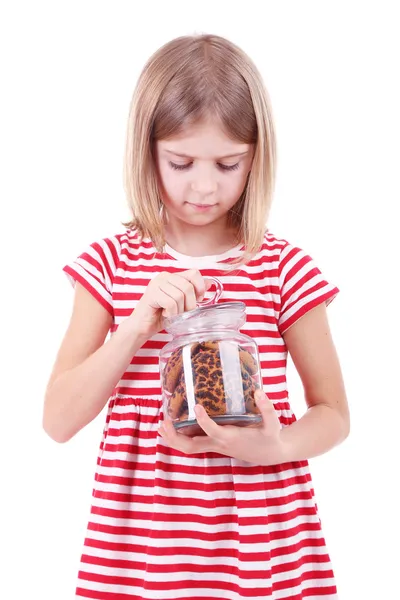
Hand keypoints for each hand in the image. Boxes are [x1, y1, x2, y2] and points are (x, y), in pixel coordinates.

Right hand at [126, 269, 209, 339]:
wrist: (142, 327)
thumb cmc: (160, 315)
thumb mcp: (181, 303)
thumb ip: (194, 292)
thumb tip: (210, 282)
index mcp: (172, 276)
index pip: (194, 273)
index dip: (200, 287)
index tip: (197, 300)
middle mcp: (164, 276)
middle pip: (188, 287)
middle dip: (189, 304)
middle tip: (182, 313)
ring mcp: (157, 283)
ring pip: (180, 296)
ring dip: (179, 311)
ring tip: (171, 315)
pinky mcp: (152, 293)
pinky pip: (171, 303)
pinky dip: (171, 313)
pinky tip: (164, 315)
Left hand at [158, 389, 288, 465]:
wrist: (271, 454)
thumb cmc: (270, 437)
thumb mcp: (273, 424)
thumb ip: (267, 409)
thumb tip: (259, 392)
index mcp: (231, 438)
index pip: (213, 431)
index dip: (203, 420)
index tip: (196, 406)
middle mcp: (219, 444)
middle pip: (191, 446)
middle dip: (175, 437)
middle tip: (164, 421)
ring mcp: (214, 446)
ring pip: (188, 448)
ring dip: (172, 439)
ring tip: (160, 425)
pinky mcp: (214, 445)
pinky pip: (192, 445)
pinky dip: (179, 439)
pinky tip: (171, 428)